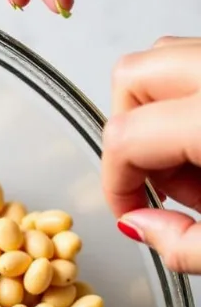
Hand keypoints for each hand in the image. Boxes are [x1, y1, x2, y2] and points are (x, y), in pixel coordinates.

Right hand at [102, 38, 200, 272]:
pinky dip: (189, 107)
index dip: (114, 185)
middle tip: (155, 180)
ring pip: (166, 60)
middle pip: (133, 76)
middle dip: (126, 134)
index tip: (130, 214)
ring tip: (192, 167)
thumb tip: (141, 225)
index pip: (127, 137)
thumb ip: (184, 246)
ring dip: (157, 116)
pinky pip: (199, 66)